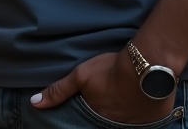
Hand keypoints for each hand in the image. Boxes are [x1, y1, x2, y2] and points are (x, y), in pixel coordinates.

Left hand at [31, 50, 174, 123]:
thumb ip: (59, 90)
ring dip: (122, 113)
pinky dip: (139, 114)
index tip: (88, 109)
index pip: (88, 121)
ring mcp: (135, 124)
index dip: (88, 113)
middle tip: (106, 100)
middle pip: (105, 121)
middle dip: (105, 113)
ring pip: (123, 121)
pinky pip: (143, 121)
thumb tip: (34, 103)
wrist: (147, 66)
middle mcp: (116, 125)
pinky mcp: (153, 120)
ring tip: (121, 101)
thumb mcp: (81, 76)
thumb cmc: (111, 71)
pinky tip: (137, 102)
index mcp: (99, 117)